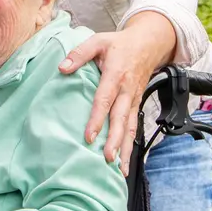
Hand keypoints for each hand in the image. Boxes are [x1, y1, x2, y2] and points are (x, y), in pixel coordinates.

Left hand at [58, 24, 171, 174]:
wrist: (149, 43)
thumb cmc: (120, 44)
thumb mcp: (98, 41)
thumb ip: (79, 53)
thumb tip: (62, 68)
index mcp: (115, 75)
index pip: (104, 100)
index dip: (97, 119)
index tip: (89, 136)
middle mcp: (126, 90)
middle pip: (120, 119)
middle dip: (114, 140)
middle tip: (107, 159)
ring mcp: (133, 99)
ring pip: (130, 127)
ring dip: (124, 149)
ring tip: (119, 169)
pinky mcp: (136, 104)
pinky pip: (134, 127)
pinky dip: (130, 146)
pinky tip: (125, 162)